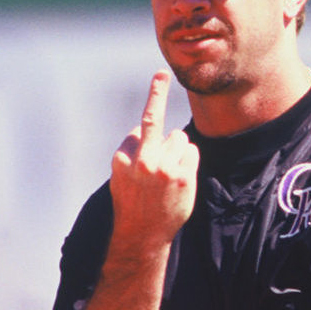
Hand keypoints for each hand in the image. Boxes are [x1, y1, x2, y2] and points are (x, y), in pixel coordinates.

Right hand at [108, 72, 197, 255]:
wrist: (142, 235)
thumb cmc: (131, 202)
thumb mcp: (119, 175)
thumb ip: (131, 151)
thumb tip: (144, 129)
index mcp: (123, 158)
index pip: (140, 127)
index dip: (152, 106)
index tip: (160, 76)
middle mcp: (142, 161)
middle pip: (158, 125)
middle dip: (157, 97)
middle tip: (161, 74)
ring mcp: (164, 169)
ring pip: (178, 139)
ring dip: (176, 150)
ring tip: (167, 174)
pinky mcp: (182, 177)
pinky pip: (191, 152)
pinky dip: (187, 160)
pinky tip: (178, 178)